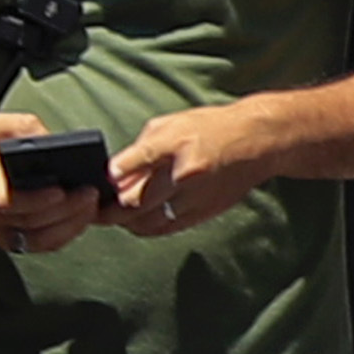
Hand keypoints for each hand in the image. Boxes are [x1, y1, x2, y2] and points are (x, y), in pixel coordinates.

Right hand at [0, 124, 118, 253]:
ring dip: (70, 223)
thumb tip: (48, 137)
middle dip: (65, 206)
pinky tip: (82, 219)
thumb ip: (19, 126)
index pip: (1, 195)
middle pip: (30, 216)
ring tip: (91, 204)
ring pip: (37, 236)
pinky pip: (39, 245)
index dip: (30, 198)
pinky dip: (65, 235)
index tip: (58, 190)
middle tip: (90, 192)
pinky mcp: (7, 241)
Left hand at [103, 99, 273, 234]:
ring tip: (115, 218)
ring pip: (148, 220)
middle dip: (110, 209)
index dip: (111, 177)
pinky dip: (147, 228)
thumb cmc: (211, 129)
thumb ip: (141, 149)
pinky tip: (137, 223)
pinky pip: (167, 228)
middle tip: (95, 209)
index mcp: (175, 142)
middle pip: (135, 200)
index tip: (101, 183)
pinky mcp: (205, 211)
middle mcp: (185, 171)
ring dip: (126, 222)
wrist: (257, 141)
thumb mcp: (172, 124)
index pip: (133, 163)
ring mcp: (196, 195)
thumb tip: (115, 174)